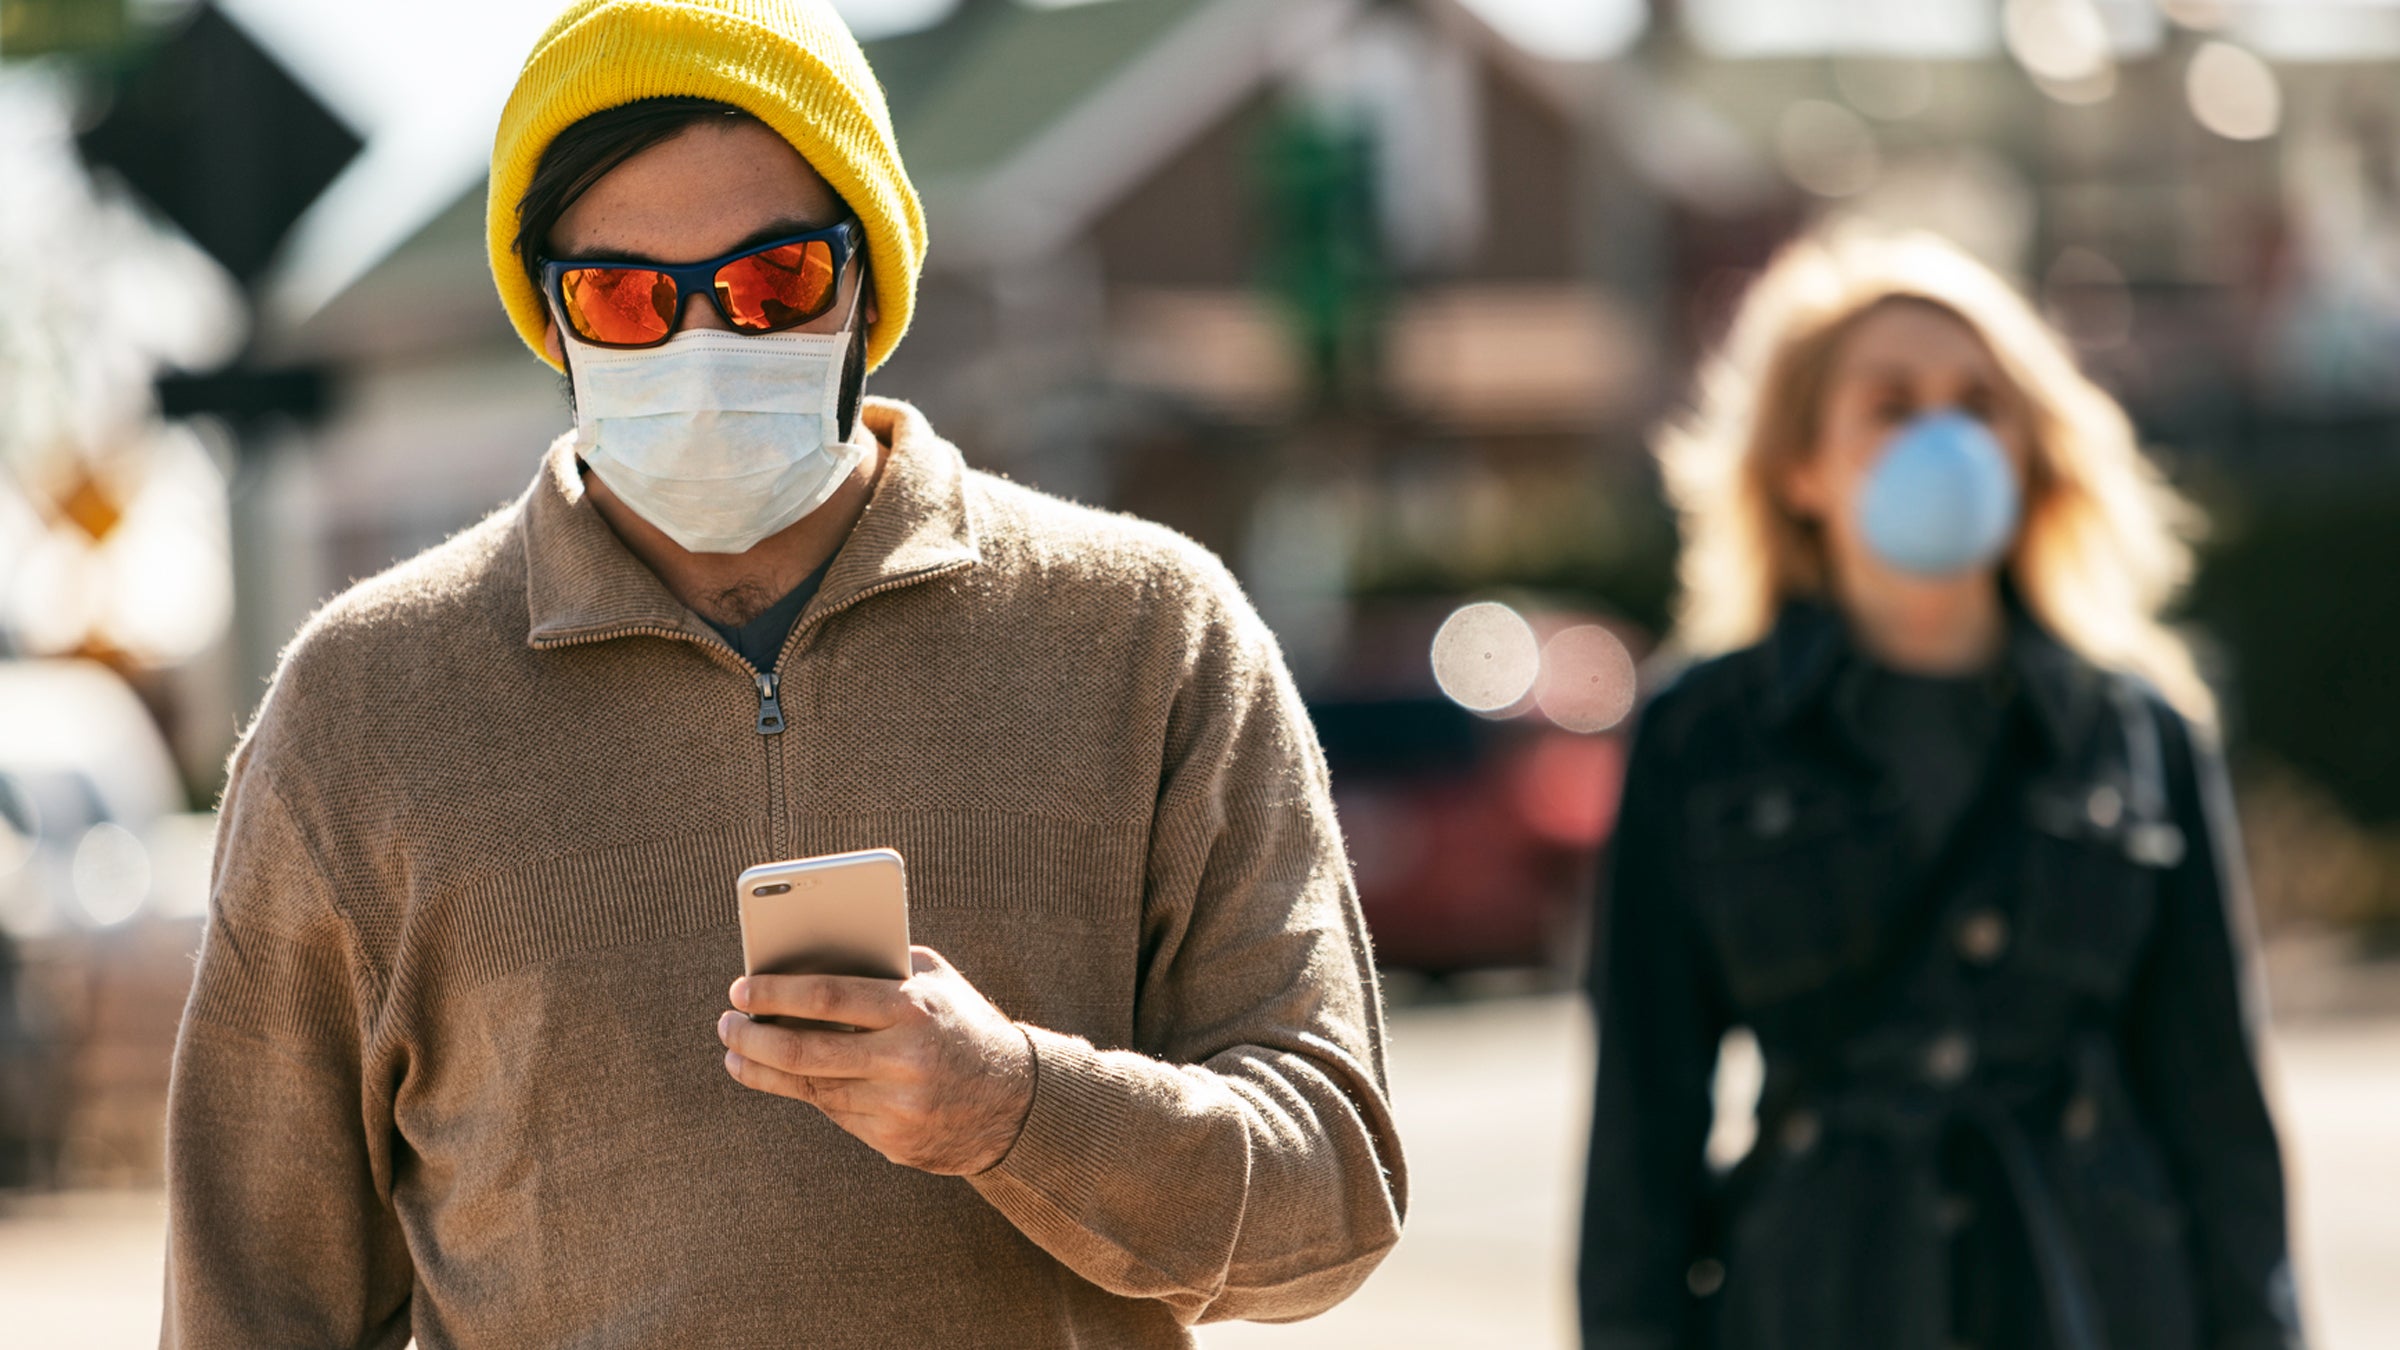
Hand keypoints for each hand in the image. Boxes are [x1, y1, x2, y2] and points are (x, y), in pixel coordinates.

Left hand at [717, 946, 1035, 1175]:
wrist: (1016, 1102)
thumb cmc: (963, 1025)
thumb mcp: (936, 982)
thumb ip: (881, 964)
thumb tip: (806, 957)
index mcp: (913, 1009)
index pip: (827, 998)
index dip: (775, 994)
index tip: (739, 988)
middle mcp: (904, 1060)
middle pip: (806, 1051)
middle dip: (755, 1037)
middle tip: (726, 1023)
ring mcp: (898, 1107)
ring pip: (812, 1089)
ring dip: (763, 1070)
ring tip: (735, 1052)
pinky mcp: (893, 1142)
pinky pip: (834, 1114)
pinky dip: (804, 1093)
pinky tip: (778, 1078)